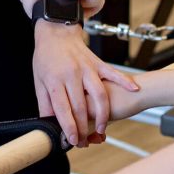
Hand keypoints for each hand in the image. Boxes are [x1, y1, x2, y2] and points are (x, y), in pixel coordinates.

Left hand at [33, 22, 139, 146]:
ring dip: (103, 114)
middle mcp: (72, 74)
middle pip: (82, 106)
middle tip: (85, 141)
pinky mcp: (98, 63)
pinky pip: (113, 73)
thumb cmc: (46, 58)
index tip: (73, 140)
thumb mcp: (39, 82)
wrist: (56, 32)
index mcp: (55, 80)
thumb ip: (45, 105)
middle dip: (85, 128)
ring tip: (103, 128)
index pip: (63, 108)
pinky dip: (125, 81)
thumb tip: (48, 126)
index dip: (69, 127)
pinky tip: (134, 90)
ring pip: (99, 94)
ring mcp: (87, 68)